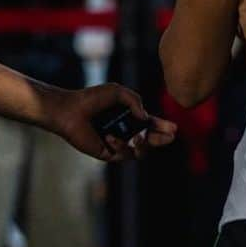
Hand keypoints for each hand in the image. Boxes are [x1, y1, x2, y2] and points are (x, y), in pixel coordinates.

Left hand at [47, 83, 176, 161]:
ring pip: (140, 151)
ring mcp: (117, 143)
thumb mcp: (117, 92)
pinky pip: (123, 154)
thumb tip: (146, 117)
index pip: (150, 124)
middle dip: (161, 139)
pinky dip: (120, 145)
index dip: (162, 127)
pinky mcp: (107, 153)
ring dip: (143, 144)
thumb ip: (135, 100)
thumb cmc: (92, 98)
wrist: (71, 110)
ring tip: (139, 136)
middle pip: (149, 140)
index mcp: (128, 116)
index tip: (174, 128)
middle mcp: (124, 131)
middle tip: (169, 137)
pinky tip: (110, 137)